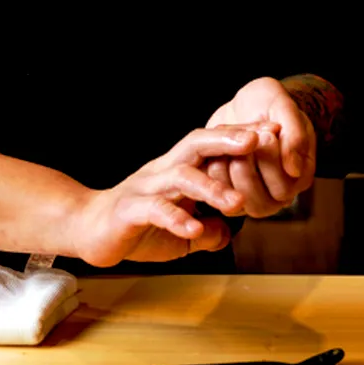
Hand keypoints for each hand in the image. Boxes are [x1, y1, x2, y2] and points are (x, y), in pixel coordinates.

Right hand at [68, 124, 275, 267]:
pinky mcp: (130, 210)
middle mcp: (163, 171)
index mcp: (178, 170)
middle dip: (228, 140)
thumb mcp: (180, 233)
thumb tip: (227, 233)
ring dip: (211, 188)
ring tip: (236, 202)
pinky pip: (155, 210)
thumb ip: (206, 231)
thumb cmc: (136, 227)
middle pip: (197, 144)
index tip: (274, 131)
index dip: (241, 136)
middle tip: (258, 140)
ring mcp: (146, 188)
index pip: (213, 146)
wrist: (88, 230)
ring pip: (181, 177)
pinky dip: (177, 219)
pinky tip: (195, 229)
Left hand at [205, 78, 316, 217]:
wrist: (245, 104)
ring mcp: (253, 196)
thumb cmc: (268, 104)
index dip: (271, 162)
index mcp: (298, 176)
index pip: (284, 189)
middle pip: (260, 204)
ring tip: (230, 143)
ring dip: (229, 169)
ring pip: (237, 203)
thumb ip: (295, 135)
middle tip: (247, 138)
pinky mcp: (229, 191)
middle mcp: (277, 194)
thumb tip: (294, 169)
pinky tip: (219, 149)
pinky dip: (215, 170)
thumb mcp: (283, 107)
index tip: (267, 134)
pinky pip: (217, 196)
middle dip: (247, 167)